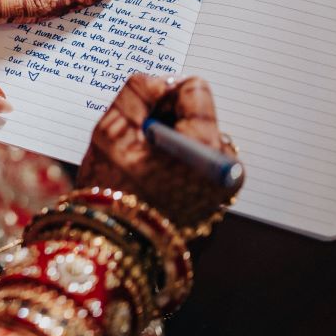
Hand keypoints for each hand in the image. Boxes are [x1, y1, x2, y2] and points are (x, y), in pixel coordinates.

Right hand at [78, 73, 243, 235]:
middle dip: (163, 120)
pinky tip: (148, 183)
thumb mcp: (111, 131)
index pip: (194, 89)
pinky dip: (171, 165)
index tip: (137, 114)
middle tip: (133, 144)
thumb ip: (137, 92)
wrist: (113, 254)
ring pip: (191, 141)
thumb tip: (157, 81)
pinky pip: (192, 166)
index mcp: (207, 147)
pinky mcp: (212, 205)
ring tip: (138, 167)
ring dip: (166, 143)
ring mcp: (221, 189)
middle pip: (196, 116)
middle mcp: (224, 167)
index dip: (159, 93)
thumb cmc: (110, 194)